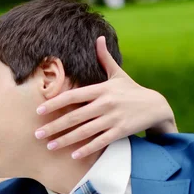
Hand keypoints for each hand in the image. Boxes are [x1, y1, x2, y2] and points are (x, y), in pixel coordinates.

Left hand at [34, 36, 177, 159]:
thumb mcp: (118, 74)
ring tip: (49, 146)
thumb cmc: (131, 90)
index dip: (55, 103)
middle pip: (74, 116)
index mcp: (101, 89)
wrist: (156, 106)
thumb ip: (105, 59)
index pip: (73, 96)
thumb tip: (98, 38)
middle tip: (37, 134)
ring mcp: (113, 118)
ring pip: (84, 131)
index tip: (39, 111)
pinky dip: (86, 149)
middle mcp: (105, 103)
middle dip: (54, 126)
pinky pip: (100, 142)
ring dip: (65, 140)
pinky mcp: (120, 131)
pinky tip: (73, 155)